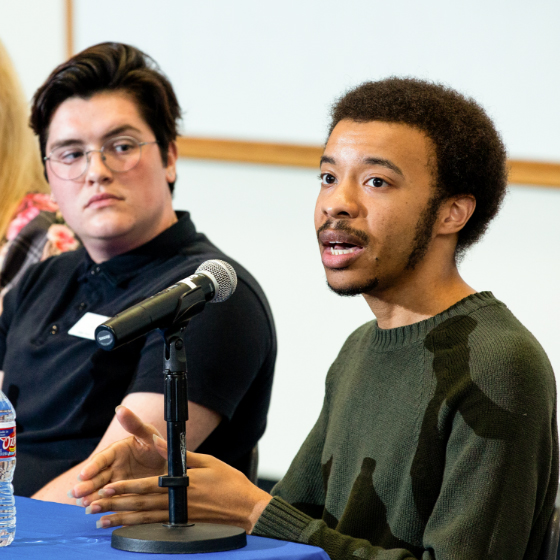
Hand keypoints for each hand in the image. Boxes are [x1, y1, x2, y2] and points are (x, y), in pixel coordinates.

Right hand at [70, 406, 166, 506]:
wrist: (169, 466)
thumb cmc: (157, 446)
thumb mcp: (148, 434)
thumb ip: (134, 424)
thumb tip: (120, 409)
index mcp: (116, 451)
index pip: (101, 459)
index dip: (92, 467)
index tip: (83, 475)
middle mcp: (113, 468)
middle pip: (96, 477)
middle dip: (85, 486)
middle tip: (76, 494)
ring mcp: (116, 482)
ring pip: (100, 490)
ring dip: (90, 497)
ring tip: (83, 504)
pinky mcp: (122, 495)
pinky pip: (110, 501)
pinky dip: (103, 506)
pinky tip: (96, 512)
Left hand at [88, 450, 271, 531]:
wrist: (246, 507)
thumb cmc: (229, 481)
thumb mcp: (207, 461)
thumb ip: (180, 454)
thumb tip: (159, 441)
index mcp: (182, 483)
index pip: (148, 486)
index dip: (126, 487)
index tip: (107, 488)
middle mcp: (177, 501)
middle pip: (141, 504)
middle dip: (116, 505)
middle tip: (93, 508)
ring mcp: (180, 514)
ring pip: (144, 519)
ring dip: (122, 520)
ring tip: (102, 522)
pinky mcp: (184, 522)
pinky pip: (156, 526)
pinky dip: (138, 528)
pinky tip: (126, 529)